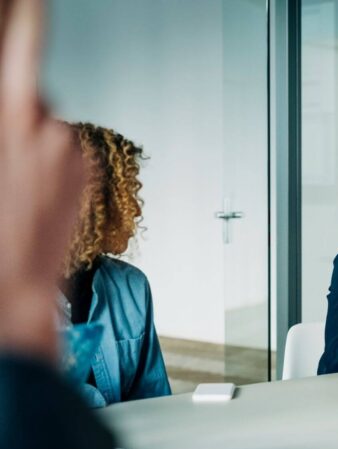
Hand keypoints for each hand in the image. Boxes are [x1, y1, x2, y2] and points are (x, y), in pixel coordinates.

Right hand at [0, 0, 85, 361]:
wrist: (16, 288)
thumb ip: (1, 117)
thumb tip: (10, 98)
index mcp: (10, 117)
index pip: (21, 43)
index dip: (28, 15)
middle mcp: (46, 124)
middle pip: (29, 84)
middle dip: (16, 100)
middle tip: (8, 149)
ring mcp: (69, 146)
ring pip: (45, 119)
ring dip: (30, 135)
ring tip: (14, 182)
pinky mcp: (85, 166)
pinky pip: (62, 145)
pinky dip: (49, 156)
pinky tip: (34, 189)